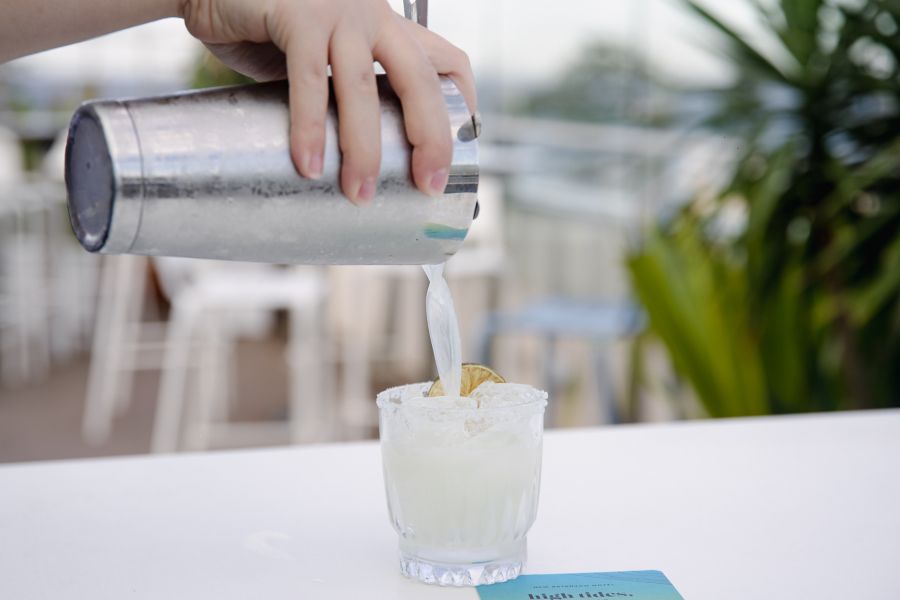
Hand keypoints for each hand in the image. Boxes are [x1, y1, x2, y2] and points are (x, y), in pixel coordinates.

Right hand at [179, 0, 476, 203]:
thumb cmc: (265, 29)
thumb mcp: (323, 61)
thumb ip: (345, 94)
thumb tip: (362, 164)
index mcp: (387, 27)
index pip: (448, 61)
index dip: (464, 105)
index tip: (463, 150)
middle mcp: (372, 14)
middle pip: (421, 79)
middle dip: (431, 137)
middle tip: (427, 185)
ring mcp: (336, 11)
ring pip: (364, 86)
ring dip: (364, 147)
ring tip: (359, 194)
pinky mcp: (296, 14)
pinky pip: (309, 79)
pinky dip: (310, 126)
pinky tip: (309, 164)